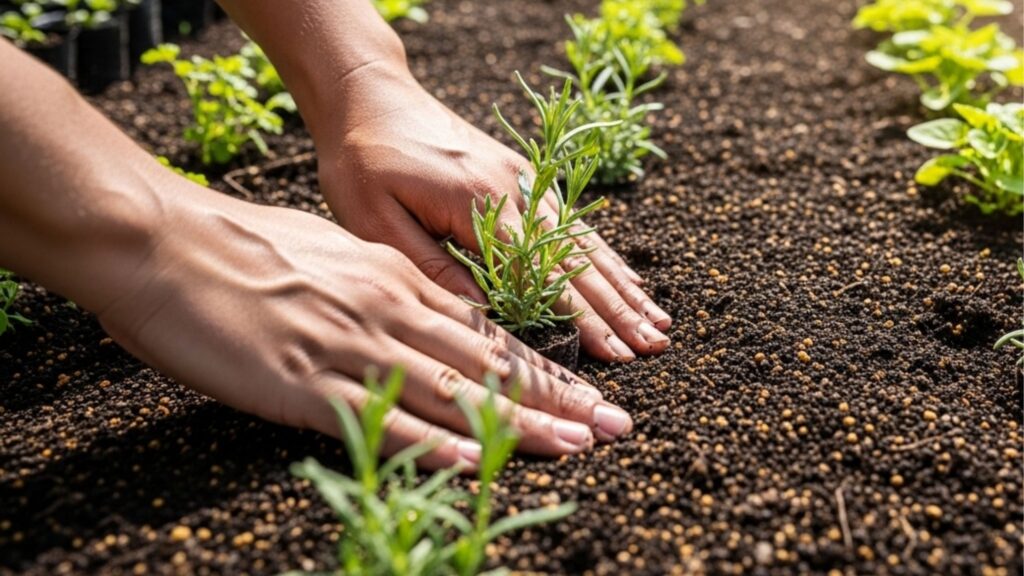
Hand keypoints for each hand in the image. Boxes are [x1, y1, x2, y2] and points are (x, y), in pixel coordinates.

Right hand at [96, 182, 633, 469]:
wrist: (162, 241)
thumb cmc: (242, 245)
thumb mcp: (331, 252)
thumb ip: (381, 284)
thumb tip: (420, 312)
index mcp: (392, 279)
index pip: (487, 331)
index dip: (543, 366)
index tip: (590, 390)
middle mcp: (386, 311)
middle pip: (488, 363)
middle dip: (559, 397)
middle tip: (617, 423)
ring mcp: (349, 348)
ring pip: (453, 393)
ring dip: (521, 423)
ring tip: (578, 446)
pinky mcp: (303, 386)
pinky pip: (383, 421)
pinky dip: (436, 445)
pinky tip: (479, 464)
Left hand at [315, 64, 671, 362]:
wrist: (371, 94)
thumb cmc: (363, 159)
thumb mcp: (375, 220)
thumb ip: (432, 267)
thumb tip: (485, 315)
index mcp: (481, 204)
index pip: (541, 274)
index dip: (580, 319)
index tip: (614, 354)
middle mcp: (517, 190)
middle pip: (577, 260)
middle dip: (617, 309)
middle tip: (653, 346)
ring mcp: (526, 181)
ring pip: (585, 242)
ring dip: (622, 285)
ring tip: (656, 320)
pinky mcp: (524, 177)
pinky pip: (574, 223)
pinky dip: (605, 255)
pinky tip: (627, 278)